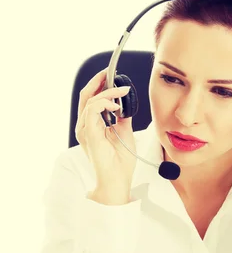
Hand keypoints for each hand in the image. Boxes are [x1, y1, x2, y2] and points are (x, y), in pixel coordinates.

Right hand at [75, 68, 136, 188]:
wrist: (118, 180)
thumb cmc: (120, 162)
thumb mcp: (124, 132)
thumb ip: (122, 117)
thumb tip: (125, 103)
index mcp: (92, 125)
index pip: (92, 99)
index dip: (100, 85)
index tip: (113, 76)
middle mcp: (85, 126)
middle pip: (86, 96)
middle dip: (98, 81)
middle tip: (111, 72)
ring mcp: (85, 130)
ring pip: (90, 101)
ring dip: (107, 92)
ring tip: (122, 91)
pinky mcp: (88, 134)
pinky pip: (92, 110)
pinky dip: (103, 103)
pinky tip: (115, 105)